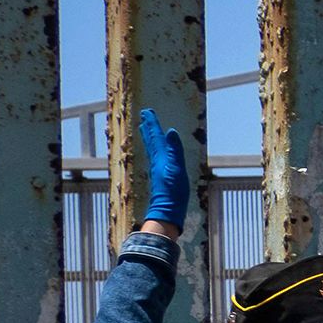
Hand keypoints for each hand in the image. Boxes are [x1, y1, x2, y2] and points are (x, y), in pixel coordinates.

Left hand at [136, 107, 191, 230]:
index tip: (147, 112)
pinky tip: (158, 151)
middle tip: (145, 116)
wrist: (167, 211)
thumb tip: (171, 132)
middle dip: (149, 128)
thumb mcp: (177, 170)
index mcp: (161, 158)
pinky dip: (156, 149)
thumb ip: (175, 151)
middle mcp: (157, 162)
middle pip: (151, 141)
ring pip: (153, 149)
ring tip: (147, 129)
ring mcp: (159, 169)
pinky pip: (157, 157)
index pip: (156, 137)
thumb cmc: (173, 192)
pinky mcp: (161, 176)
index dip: (152, 124)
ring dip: (150, 138)